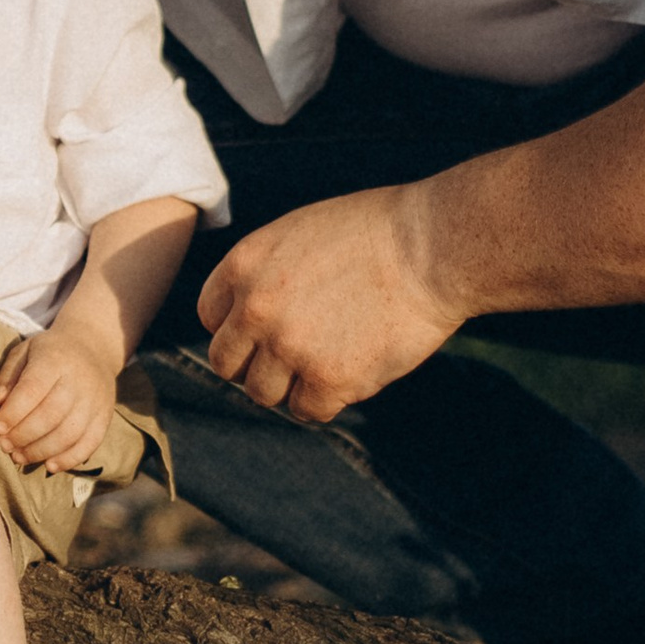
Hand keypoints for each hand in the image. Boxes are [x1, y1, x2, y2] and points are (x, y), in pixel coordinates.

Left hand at [0, 320, 119, 472]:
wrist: (92, 348)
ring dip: (41, 451)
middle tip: (5, 446)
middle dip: (23, 435)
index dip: (13, 413)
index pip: (32, 390)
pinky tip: (49, 465)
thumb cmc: (49, 353)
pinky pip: (89, 443)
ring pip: (69, 434)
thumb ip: (9, 376)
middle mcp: (78, 380)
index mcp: (55, 360)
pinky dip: (69, 459)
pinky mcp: (104, 416)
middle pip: (50, 415)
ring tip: (19, 457)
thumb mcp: (24, 352)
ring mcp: (95, 400)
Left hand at [195, 189, 465, 418]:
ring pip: (263, 394)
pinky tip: (353, 372)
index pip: (211, 318)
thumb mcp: (300, 234)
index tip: (271, 327)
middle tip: (295, 355)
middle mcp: (256, 309)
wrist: (432, 247)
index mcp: (243, 266)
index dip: (241, 327)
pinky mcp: (329, 379)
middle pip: (227, 364)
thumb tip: (246, 318)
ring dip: (291, 384)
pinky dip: (328, 399)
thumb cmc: (377, 232)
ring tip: (328, 360)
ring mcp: (289, 347)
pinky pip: (308, 410)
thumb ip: (265, 274)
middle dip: (256, 363)